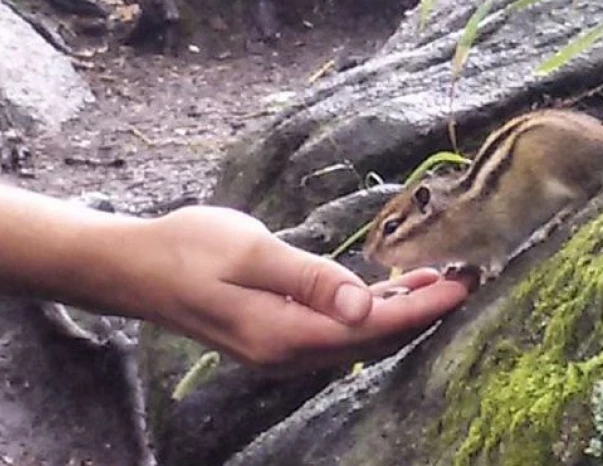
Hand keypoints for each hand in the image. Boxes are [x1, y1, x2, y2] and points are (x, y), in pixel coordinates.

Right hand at [127, 206, 469, 373]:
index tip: (463, 283)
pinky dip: (372, 309)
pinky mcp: (278, 333)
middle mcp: (290, 352)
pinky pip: (339, 329)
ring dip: (402, 310)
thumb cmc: (188, 250)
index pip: (374, 326)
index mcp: (287, 334)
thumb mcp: (251, 253)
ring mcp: (283, 348)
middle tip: (467, 277)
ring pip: (360, 336)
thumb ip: (311, 279)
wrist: (135, 267)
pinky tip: (391, 287)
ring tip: (441, 280)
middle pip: (375, 339)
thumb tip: (364, 305)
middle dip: (425, 311)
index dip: (424, 307)